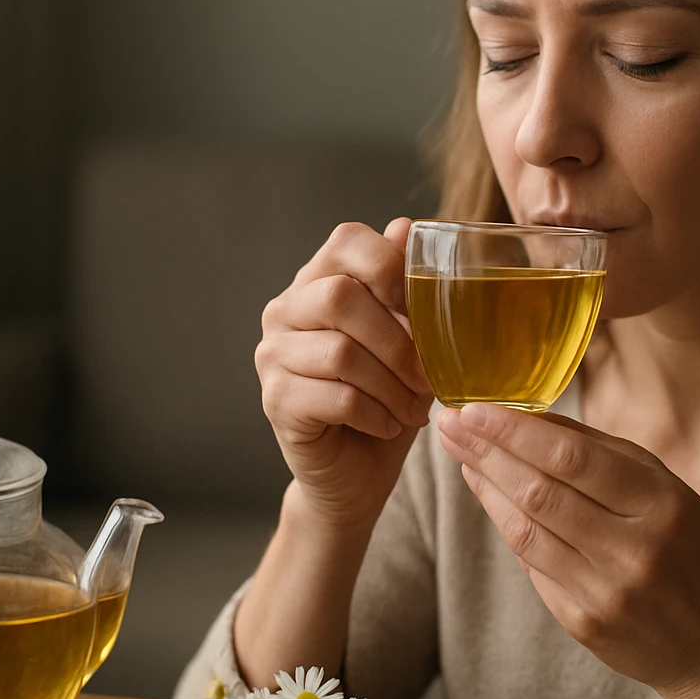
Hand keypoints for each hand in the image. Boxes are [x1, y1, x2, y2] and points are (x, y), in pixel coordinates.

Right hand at [257, 218, 434, 528]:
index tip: (418, 306)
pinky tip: (389, 424)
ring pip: (342, 353)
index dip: (389, 264)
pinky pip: (337, 397)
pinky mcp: (275, 401)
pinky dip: (376, 414)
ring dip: (392, 386)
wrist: (354, 472)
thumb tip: (406, 226)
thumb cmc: (385, 397)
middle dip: (399, 340)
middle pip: (341, 297)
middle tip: (427, 377)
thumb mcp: (408, 341)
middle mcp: (285, 311)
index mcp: (318, 281)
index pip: (345, 240)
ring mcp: (272, 356)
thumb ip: (404, 288)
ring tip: (413, 408)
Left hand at [435, 402, 699, 698]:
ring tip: (460, 455)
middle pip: (540, 492)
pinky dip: (506, 525)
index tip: (473, 408)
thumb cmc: (691, 552)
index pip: (573, 459)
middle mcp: (634, 549)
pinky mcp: (584, 624)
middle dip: (486, 452)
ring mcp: (606, 592)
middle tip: (447, 423)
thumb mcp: (668, 492)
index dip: (515, 432)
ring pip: (526, 530)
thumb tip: (530, 417)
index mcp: (661, 504)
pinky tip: (488, 497)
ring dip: (485, 487)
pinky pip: (533, 565)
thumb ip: (603, 455)